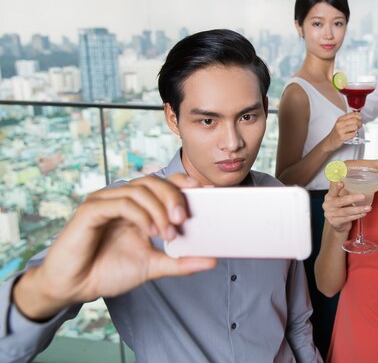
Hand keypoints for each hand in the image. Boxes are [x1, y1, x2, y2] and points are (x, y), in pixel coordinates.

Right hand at [13, 174, 217, 319]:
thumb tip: (212, 260)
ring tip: (167, 234)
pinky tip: (149, 232)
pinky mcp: (91, 209)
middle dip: (174, 197)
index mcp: (138, 206)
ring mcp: (105, 200)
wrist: (74, 287)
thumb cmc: (108, 271)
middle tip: (183, 220)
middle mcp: (122, 197)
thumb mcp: (153, 266)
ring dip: (159, 210)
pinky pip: (121, 202)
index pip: (165, 183)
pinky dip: (140, 215)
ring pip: (140, 189)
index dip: (185, 183)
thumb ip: (180, 261)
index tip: (207, 193)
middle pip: (154, 181)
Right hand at [322, 181, 369, 234]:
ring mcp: (331, 214)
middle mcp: (328, 205)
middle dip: (353, 198)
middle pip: (342, 201)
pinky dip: (357, 216)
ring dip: (358, 209)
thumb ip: (346, 193)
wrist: (337, 224)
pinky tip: (363, 213)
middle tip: (363, 196)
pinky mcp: (335, 222)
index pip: (333, 191)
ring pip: (346, 211)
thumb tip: (361, 184)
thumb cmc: (340, 208)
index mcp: (329, 197)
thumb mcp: (340, 199)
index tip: (341, 183)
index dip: (337, 187)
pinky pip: (348, 218)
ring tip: (368, 208)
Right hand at [325, 112, 361, 149]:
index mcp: (340, 119)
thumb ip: (348, 120)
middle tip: (358, 126)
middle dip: (359, 123)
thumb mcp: (340, 124)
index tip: (360, 118)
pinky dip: (354, 135)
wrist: (329, 142)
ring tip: (354, 131)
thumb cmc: (336, 133)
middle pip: (355, 120)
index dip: (358, 116)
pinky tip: (351, 135)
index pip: (352, 114)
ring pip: (355, 127)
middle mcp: (340, 124)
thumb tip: (358, 118)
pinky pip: (353, 134)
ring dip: (356, 130)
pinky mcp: (342, 137)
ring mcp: (341, 130)